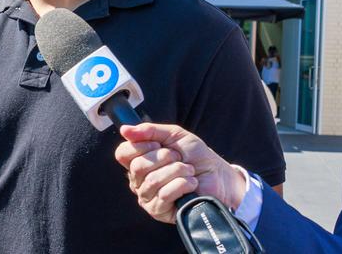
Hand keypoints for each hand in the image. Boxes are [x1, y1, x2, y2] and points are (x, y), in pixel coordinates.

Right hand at [114, 123, 246, 223]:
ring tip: (188, 171)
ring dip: (177, 171)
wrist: (218, 175)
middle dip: (164, 158)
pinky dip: (182, 185)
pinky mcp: (159, 211)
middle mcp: (138, 180)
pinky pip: (164, 195)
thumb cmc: (195, 155)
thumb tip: (124, 129)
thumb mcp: (174, 135)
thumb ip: (149, 130)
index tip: (159, 144)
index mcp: (138, 160)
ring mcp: (147, 197)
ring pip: (152, 181)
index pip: (123, 153)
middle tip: (179, 158)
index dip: (141, 146)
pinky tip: (191, 184)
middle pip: (137, 167)